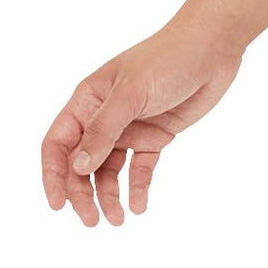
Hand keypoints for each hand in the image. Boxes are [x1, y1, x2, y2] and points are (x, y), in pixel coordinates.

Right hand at [39, 19, 242, 225]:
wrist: (214, 46)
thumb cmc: (168, 58)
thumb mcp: (131, 93)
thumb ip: (103, 130)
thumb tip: (77, 167)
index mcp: (88, 100)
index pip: (58, 143)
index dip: (53, 175)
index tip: (58, 205)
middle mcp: (104, 116)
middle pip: (82, 163)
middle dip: (83, 193)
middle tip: (92, 221)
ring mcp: (130, 127)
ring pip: (110, 170)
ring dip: (109, 196)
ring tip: (118, 220)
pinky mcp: (156, 135)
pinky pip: (140, 168)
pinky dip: (137, 187)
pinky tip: (139, 206)